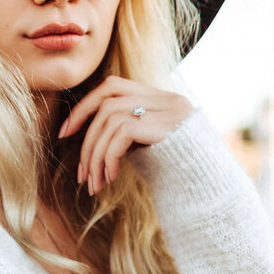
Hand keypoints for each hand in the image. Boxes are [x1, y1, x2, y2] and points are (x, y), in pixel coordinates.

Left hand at [57, 77, 194, 195]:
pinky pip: (121, 133)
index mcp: (159, 97)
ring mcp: (167, 109)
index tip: (64, 133)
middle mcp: (165, 97)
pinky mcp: (166, 125)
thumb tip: (88, 139)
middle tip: (81, 174)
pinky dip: (109, 156)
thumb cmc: (177, 172)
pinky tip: (112, 177)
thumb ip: (126, 133)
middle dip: (86, 139)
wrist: (210, 187)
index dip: (83, 107)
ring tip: (95, 184)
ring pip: (110, 120)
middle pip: (106, 103)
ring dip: (96, 156)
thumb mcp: (147, 148)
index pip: (111, 86)